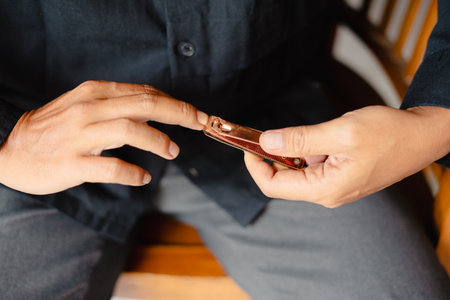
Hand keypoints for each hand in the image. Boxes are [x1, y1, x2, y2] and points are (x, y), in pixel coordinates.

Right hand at [0, 81, 207, 193]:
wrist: (9, 146)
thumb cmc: (54, 128)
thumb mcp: (85, 105)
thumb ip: (117, 105)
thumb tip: (156, 110)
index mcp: (95, 93)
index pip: (144, 92)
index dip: (175, 103)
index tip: (196, 114)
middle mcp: (89, 109)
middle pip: (145, 105)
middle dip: (179, 114)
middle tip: (199, 124)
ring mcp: (80, 136)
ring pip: (130, 130)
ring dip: (158, 141)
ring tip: (173, 152)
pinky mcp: (72, 163)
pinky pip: (112, 168)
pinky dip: (133, 173)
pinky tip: (143, 178)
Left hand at [244, 105, 449, 207]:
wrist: (422, 136)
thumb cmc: (389, 134)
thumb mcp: (340, 132)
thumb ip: (300, 138)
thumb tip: (266, 140)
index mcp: (324, 188)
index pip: (273, 185)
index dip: (255, 165)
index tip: (248, 143)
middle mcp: (326, 193)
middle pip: (283, 180)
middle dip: (270, 156)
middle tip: (265, 132)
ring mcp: (334, 187)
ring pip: (297, 171)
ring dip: (290, 151)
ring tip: (306, 131)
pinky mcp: (340, 177)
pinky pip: (313, 166)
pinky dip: (306, 150)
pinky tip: (322, 136)